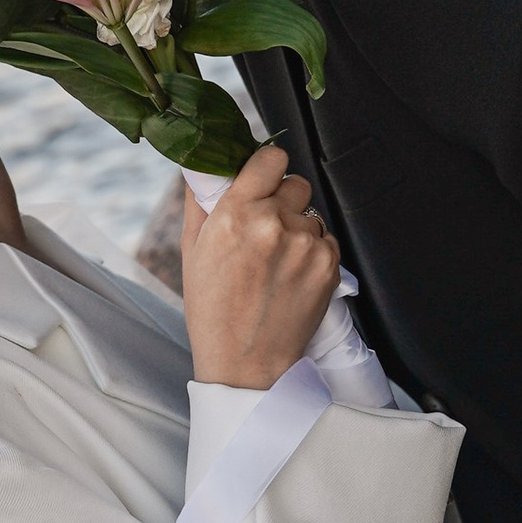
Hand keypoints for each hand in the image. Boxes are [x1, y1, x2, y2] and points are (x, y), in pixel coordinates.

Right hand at [179, 145, 339, 390]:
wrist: (246, 363)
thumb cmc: (212, 310)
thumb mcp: (192, 251)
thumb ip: (202, 202)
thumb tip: (207, 167)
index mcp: (235, 214)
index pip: (270, 158)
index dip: (266, 167)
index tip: (262, 180)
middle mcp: (273, 224)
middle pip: (295, 183)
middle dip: (282, 199)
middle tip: (266, 229)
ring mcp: (305, 245)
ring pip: (311, 214)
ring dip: (298, 229)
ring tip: (276, 262)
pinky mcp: (329, 265)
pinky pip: (326, 240)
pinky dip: (313, 252)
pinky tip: (291, 276)